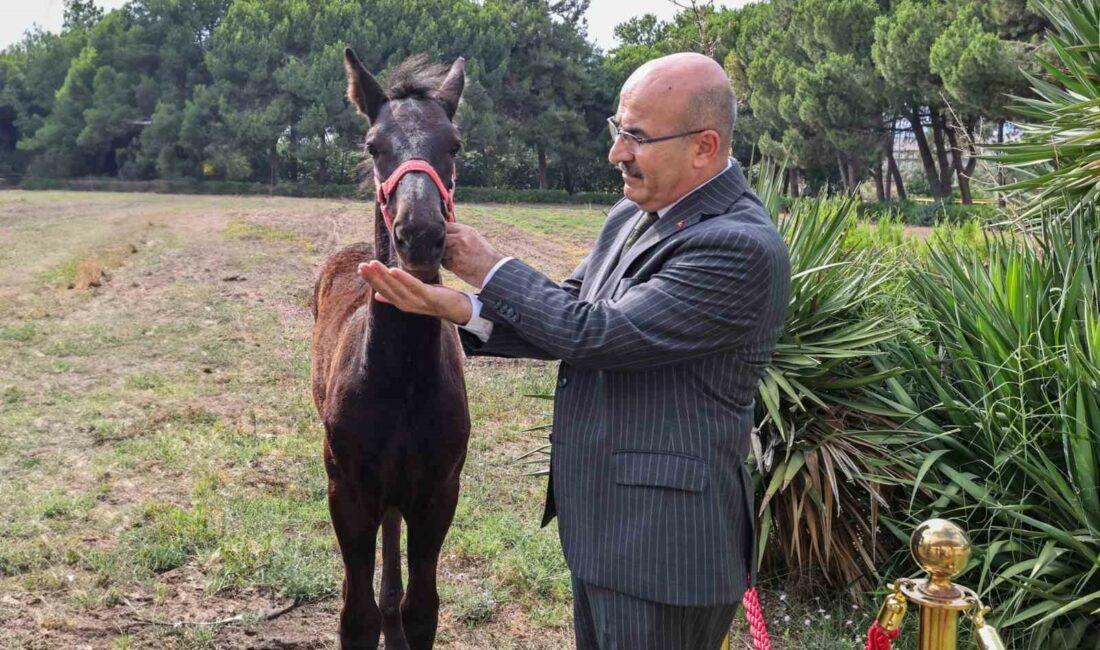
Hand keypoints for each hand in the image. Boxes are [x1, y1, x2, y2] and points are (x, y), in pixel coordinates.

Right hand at [356, 261, 472, 323]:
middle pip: (386, 289)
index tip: (360, 268)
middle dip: (373, 277)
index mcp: (401, 302)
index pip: (382, 290)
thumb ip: (395, 295)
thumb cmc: (434, 299)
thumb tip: (376, 295)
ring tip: (373, 263)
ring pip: (397, 287)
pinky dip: (403, 278)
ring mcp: (418, 302)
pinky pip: (413, 286)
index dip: (371, 280)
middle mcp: (407, 304)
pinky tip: (393, 269)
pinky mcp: (429, 297)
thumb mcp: (413, 295)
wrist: (457, 307)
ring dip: (383, 275)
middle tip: (361, 265)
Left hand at [443, 223, 503, 287]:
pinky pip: (445, 263)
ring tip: (456, 258)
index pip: (446, 226)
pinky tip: (458, 265)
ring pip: (441, 251)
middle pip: (441, 238)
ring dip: (444, 256)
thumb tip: (444, 232)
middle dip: (442, 244)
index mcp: (466, 231)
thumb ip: (460, 233)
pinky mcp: (455, 264)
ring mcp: (457, 252)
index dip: (443, 232)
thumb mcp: (474, 237)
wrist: (493, 269)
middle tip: (448, 249)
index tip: (444, 238)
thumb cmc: (484, 254)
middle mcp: (461, 239)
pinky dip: (449, 265)